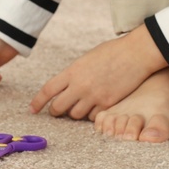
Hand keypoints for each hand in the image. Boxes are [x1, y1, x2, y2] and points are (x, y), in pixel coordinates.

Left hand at [30, 25, 166, 119]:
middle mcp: (80, 85)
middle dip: (55, 111)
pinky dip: (92, 114)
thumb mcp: (87, 58)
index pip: (48, 90)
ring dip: (75, 112)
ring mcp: (94, 96)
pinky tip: (97, 106)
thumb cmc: (113, 52)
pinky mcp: (107, 104)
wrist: (136, 53)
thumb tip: (67, 85)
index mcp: (73, 71)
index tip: (33, 109)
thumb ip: (75, 73)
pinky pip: (93, 117)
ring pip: (75, 115)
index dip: (38, 102)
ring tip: (80, 106)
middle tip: (57, 111)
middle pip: (58, 107)